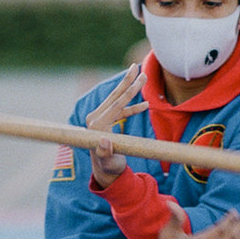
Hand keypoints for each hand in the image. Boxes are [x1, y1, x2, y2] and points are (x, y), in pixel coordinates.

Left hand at [84, 64, 146, 182]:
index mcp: (97, 126)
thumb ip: (106, 153)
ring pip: (116, 100)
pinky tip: (145, 105)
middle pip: (114, 96)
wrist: (105, 172)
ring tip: (143, 78)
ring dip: (130, 90)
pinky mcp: (102, 121)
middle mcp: (94, 119)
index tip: (141, 77)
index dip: (130, 90)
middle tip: (138, 66)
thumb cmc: (109, 168)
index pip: (116, 104)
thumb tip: (104, 142)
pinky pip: (119, 110)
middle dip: (128, 82)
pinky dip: (131, 107)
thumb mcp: (110, 162)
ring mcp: (97, 119)